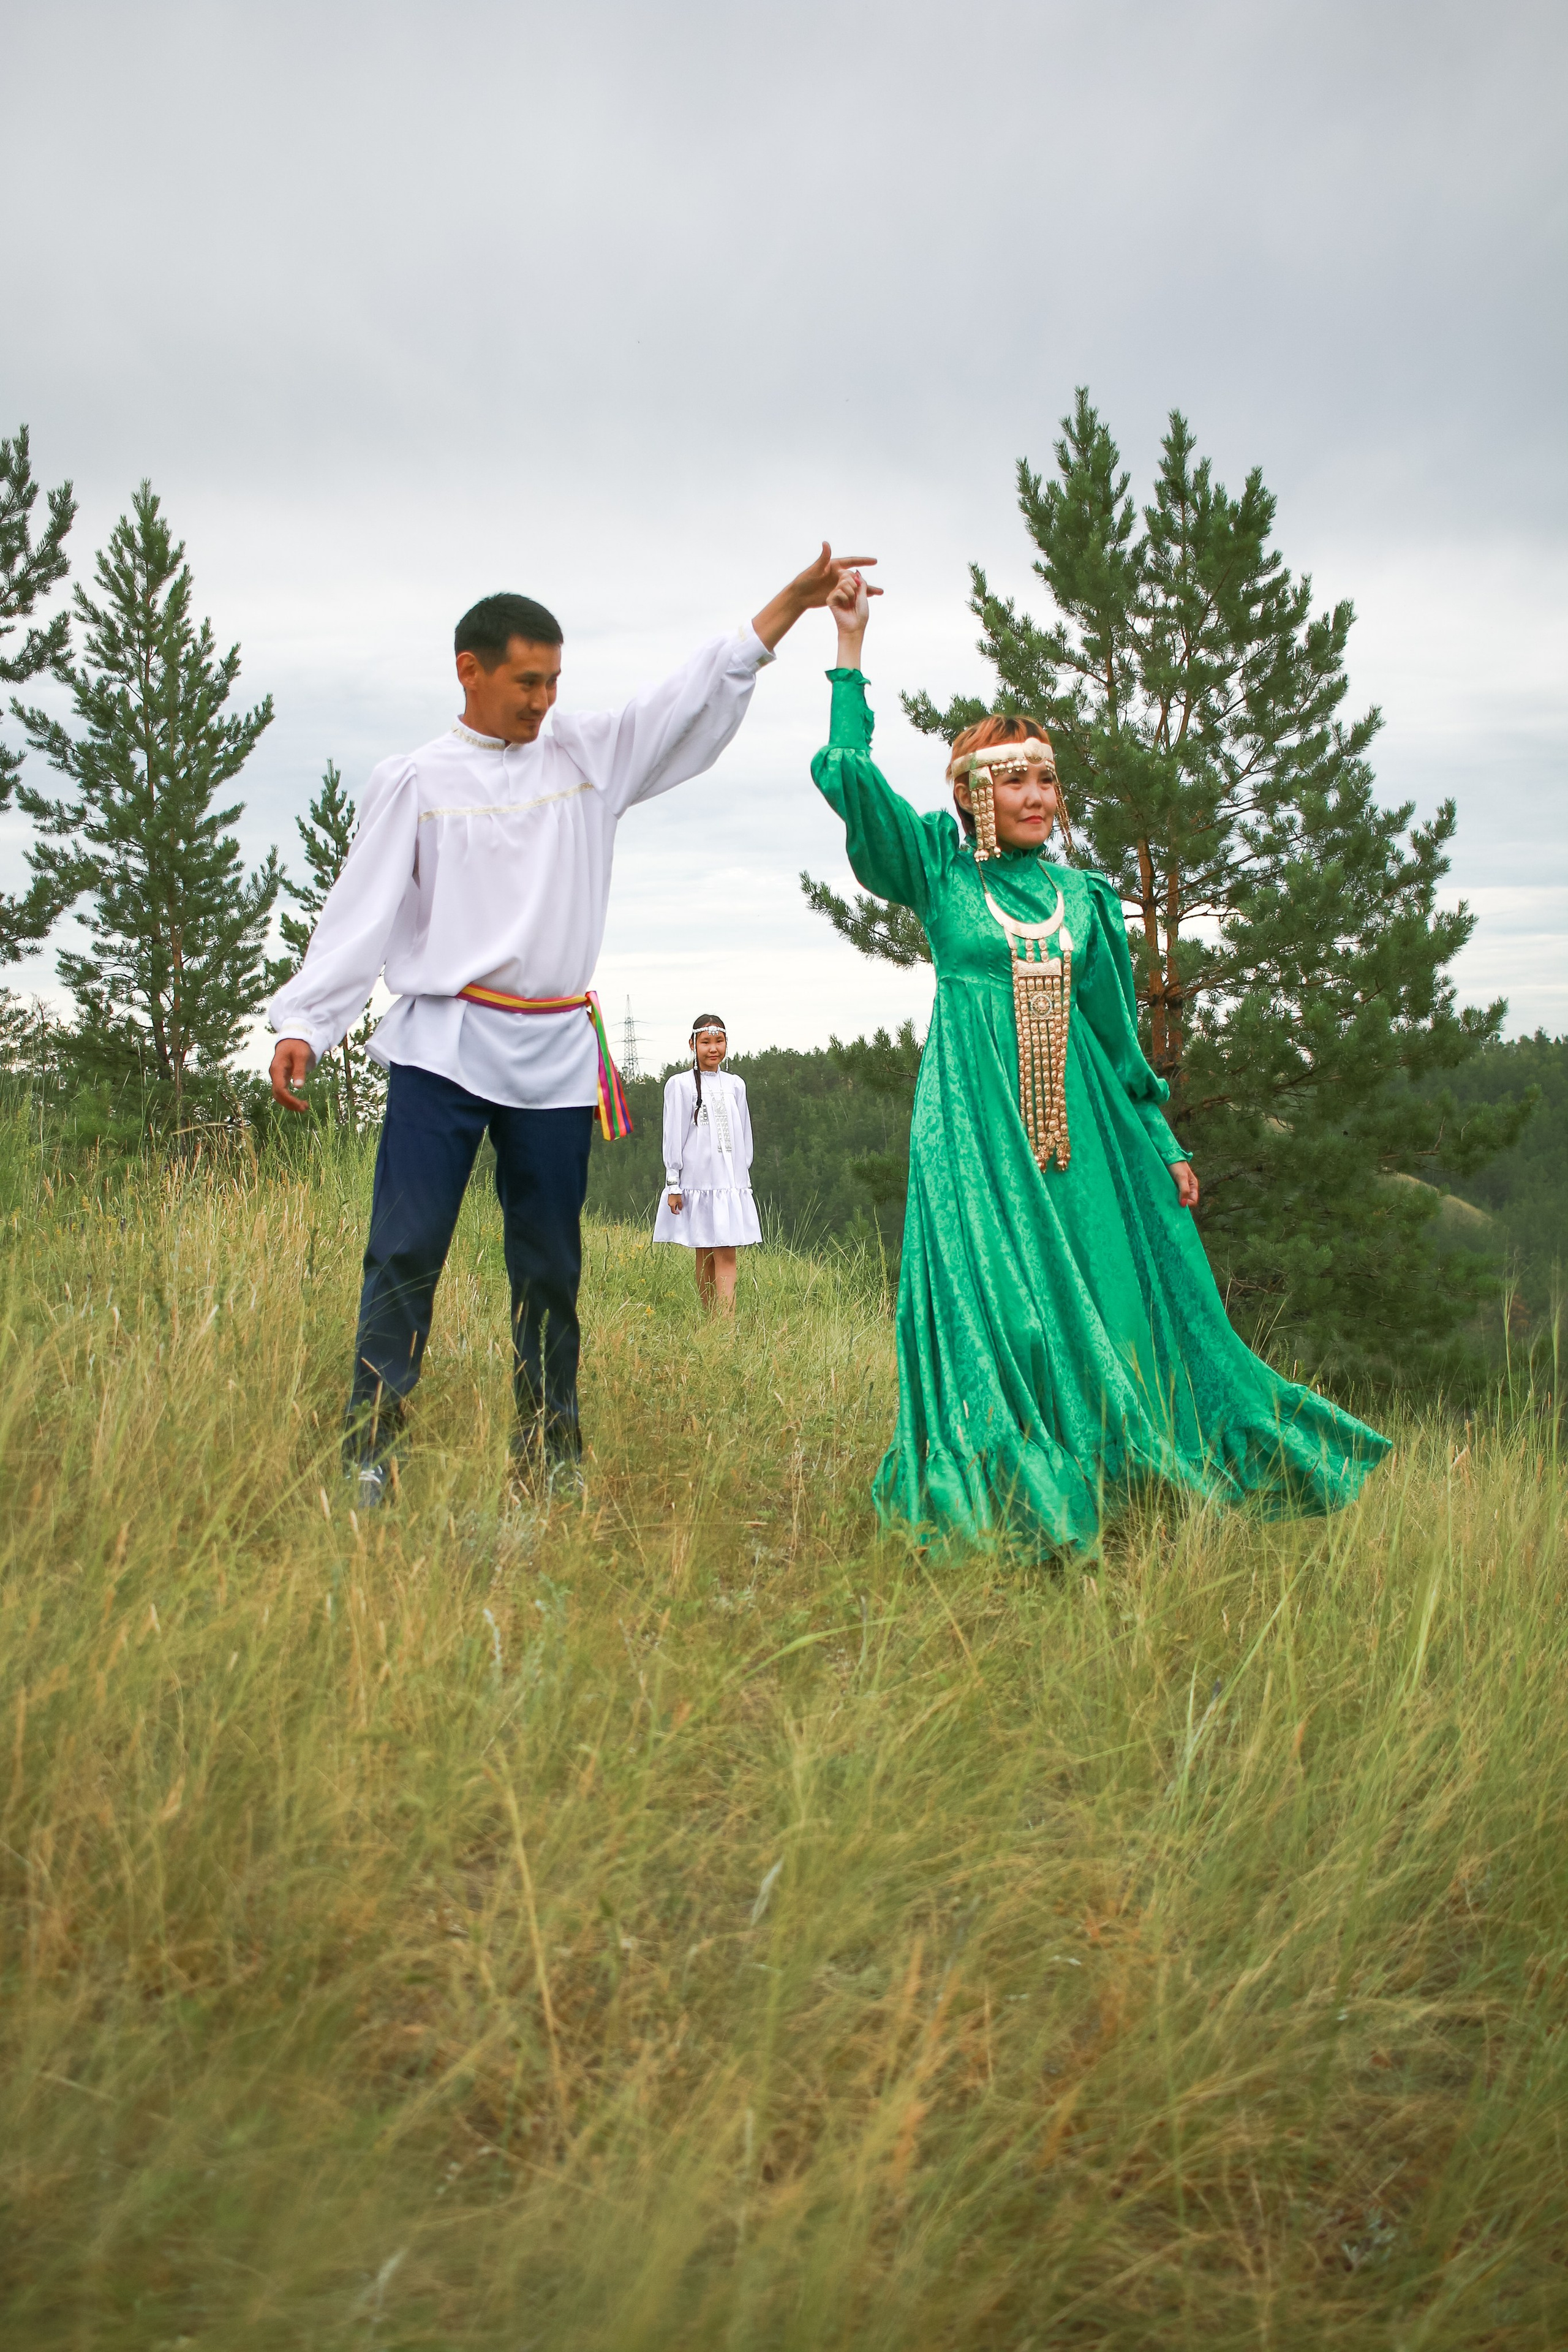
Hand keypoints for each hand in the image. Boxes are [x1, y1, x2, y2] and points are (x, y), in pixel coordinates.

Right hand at [270, 1037, 313, 1111]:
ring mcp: (276, 1076)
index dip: (289, 1099)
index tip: (301, 1105)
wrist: (293, 1038)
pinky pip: (282, 1091)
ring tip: (304, 1107)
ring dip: (290, 1103)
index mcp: (277, 1068)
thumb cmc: (298, 1045)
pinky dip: (289, 1098)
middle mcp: (274, 1074)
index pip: (280, 1089)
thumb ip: (299, 1070)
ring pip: (279, 1095)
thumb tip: (298, 1087)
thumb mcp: (301, 1055)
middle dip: (290, 1104)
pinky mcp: (280, 1077)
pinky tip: (299, 1102)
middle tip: (305, 1109)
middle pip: (278, 1094)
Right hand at [667, 1190, 683, 1213]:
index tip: (678, 1212)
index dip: (676, 1213)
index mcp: (671, 1205)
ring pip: (672, 1205)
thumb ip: (680, 1206)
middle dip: (676, 1209)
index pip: (673, 1211)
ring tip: (678, 1204)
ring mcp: (669, 1201)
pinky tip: (676, 1201)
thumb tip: (680, 1209)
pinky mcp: (669, 1199)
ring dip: (675, 1206)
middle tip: (679, 1208)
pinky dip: (674, 1203)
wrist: (673, 1189)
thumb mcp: (679, 1201)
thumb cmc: (676, 1194)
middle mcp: (669, 1203)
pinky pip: (671, 1202)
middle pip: (672, 1208)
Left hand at [752, 544, 878, 648]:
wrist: (799, 595)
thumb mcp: (814, 569)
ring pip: (855, 587)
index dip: (863, 561)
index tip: (875, 561)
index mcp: (834, 566)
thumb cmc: (804, 580)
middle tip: (880, 584)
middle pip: (856, 577)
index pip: (852, 562)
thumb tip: (826, 543)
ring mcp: (838, 586)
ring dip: (867, 590)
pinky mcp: (837, 595)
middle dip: (867, 581)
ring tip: (879, 593)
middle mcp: (838, 575)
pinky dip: (859, 596)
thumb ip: (823, 558)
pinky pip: (850, 595)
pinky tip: (868, 599)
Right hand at [827, 566, 876, 663]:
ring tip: (849, 604)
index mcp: (849, 589)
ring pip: (843, 582)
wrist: (855, 627)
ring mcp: (834, 594)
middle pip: (847, 576)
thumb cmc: (861, 614)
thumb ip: (860, 582)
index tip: (858, 594)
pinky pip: (839, 591)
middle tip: (854, 599)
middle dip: (854, 587)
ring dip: (851, 594)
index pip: (851, 575)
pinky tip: (844, 607)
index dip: (857, 582)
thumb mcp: (863, 595)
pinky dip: (845, 599)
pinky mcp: (830, 599)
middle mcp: (840, 590)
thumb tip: (856, 572)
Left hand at [1169, 1159, 1198, 1208]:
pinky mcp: (1170, 1186)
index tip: (1179, 1203)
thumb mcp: (1181, 1177)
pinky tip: (1164, 1196)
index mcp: (1193, 1186)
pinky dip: (1168, 1197)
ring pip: (1177, 1198)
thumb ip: (1184, 1190)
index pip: (1193, 1200)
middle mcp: (1186, 1188)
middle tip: (1172, 1203)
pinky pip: (1171, 1195)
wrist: (1166, 1155)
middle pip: (1185, 1201)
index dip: (1188, 1204)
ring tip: (1167, 1200)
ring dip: (1173, 1200)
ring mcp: (1178, 1187)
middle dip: (1179, 1203)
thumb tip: (1183, 1205)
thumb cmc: (1176, 1165)